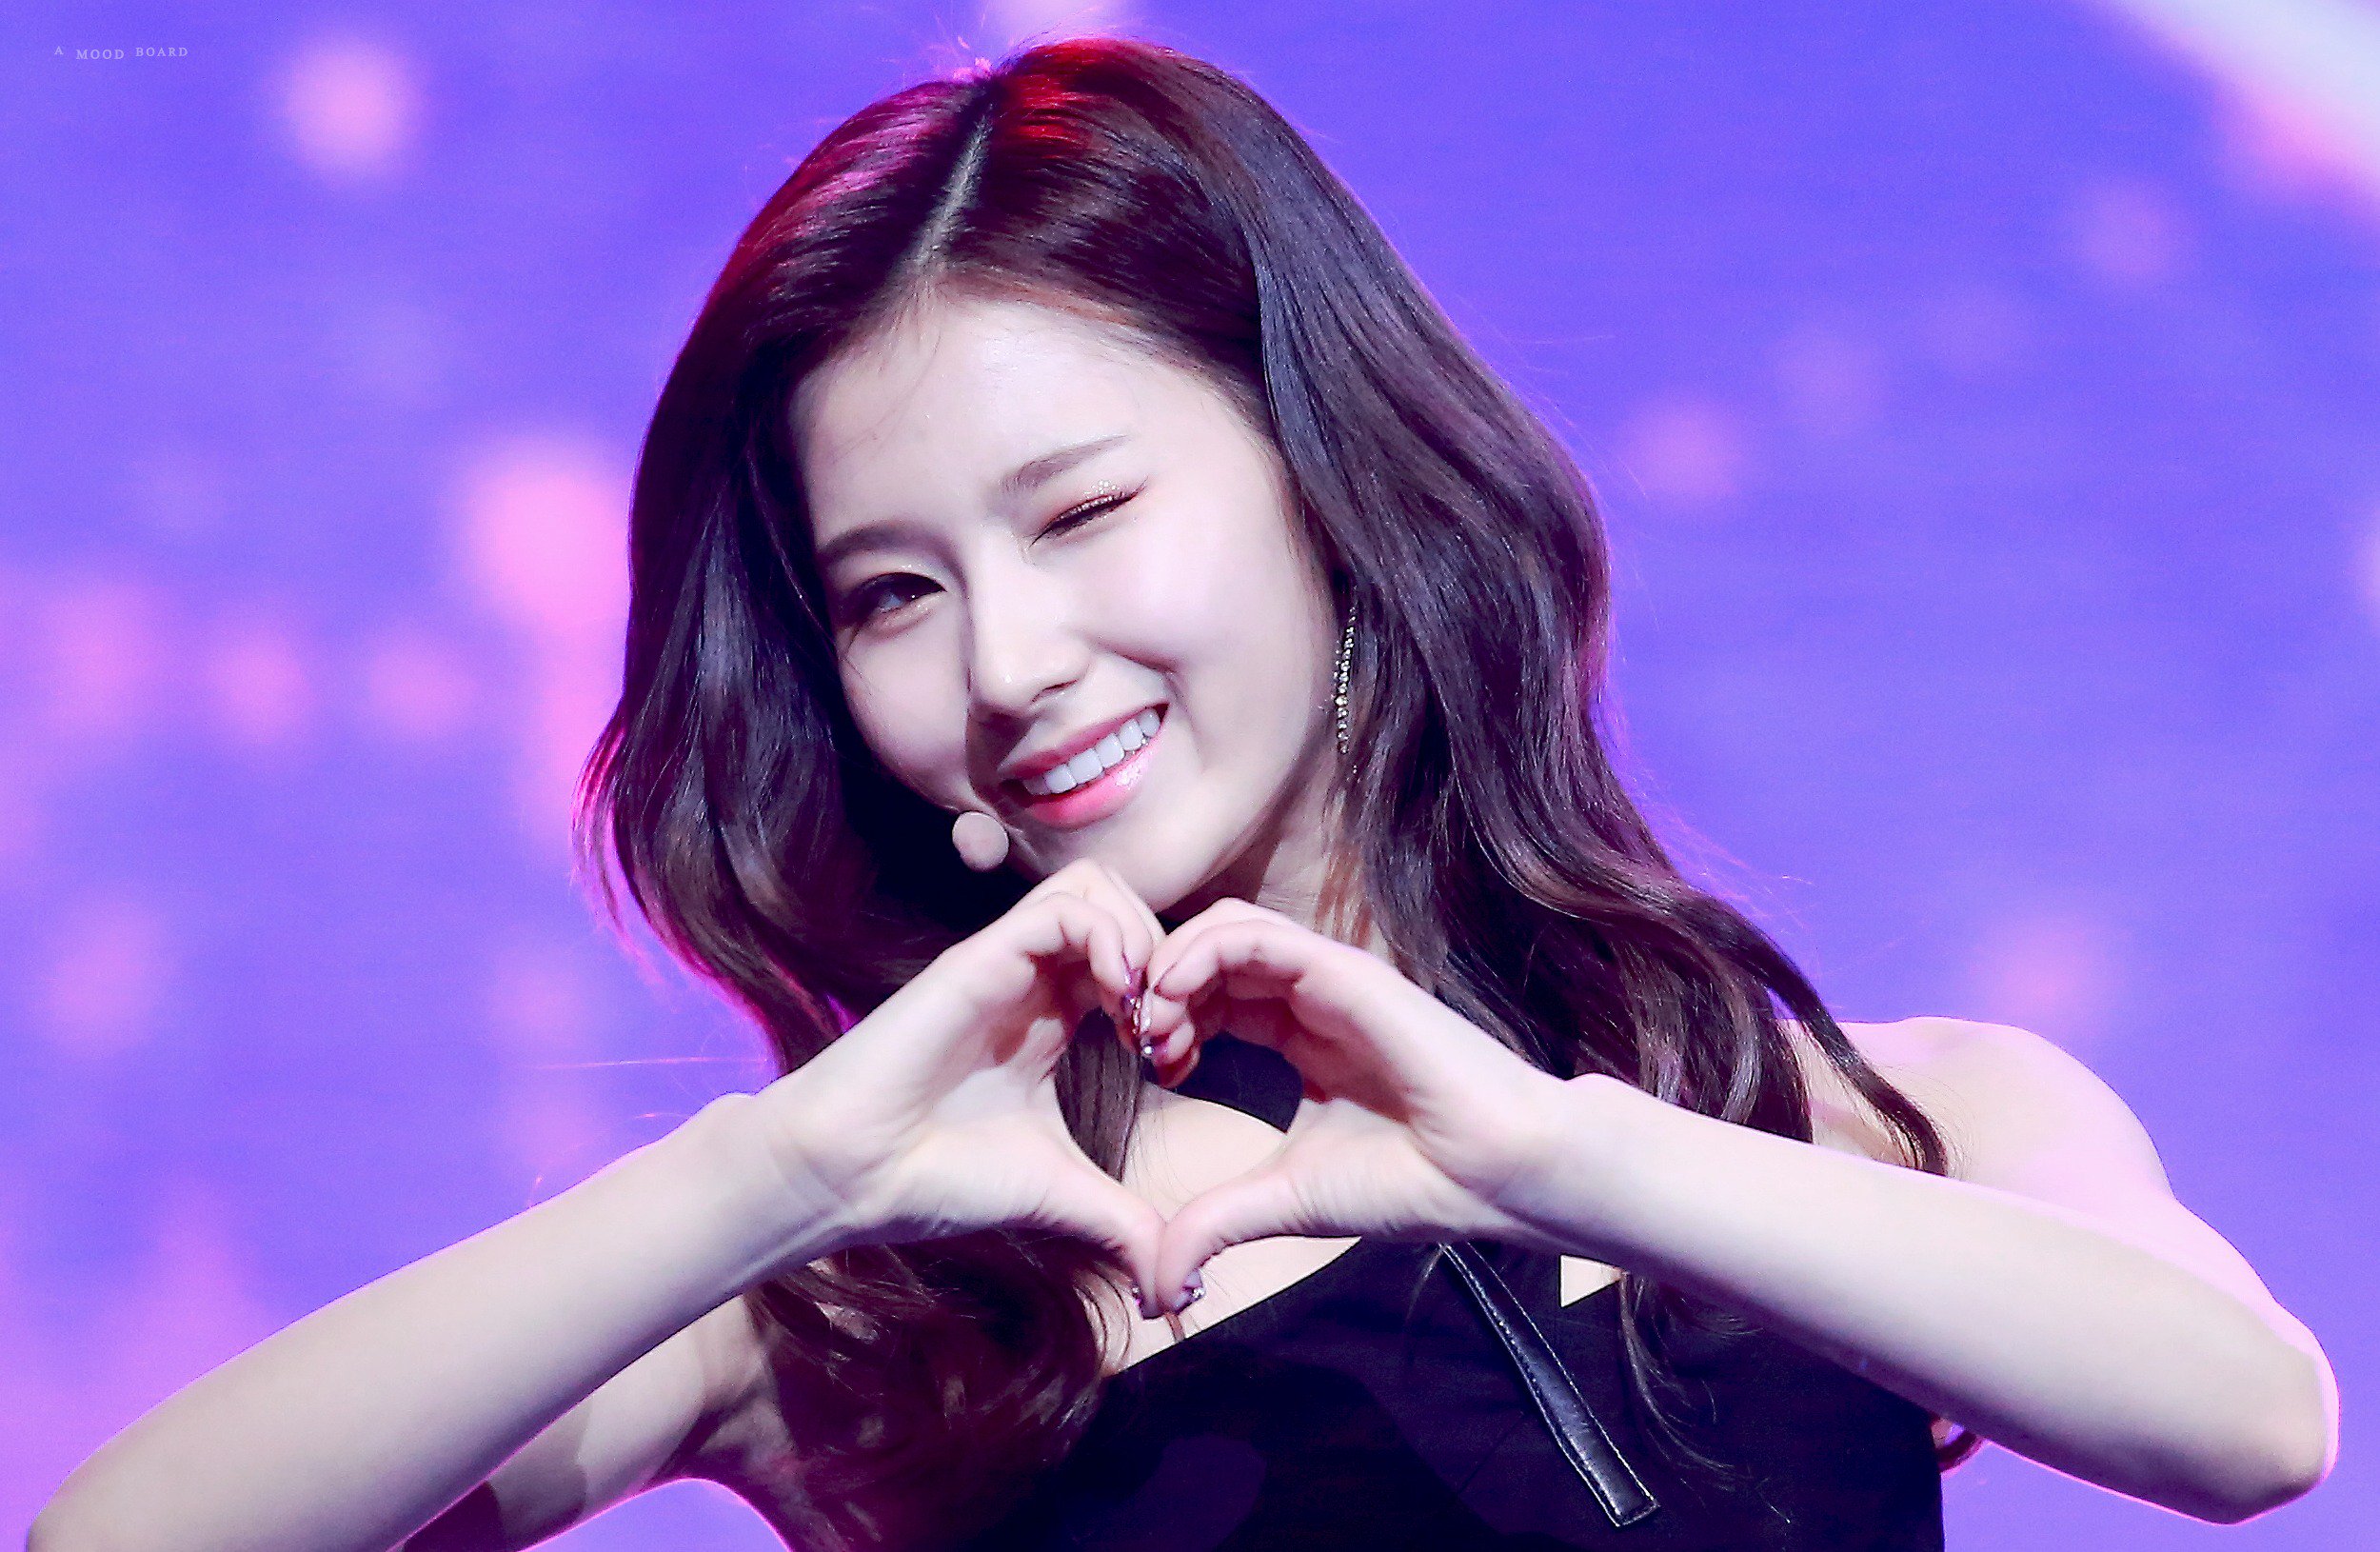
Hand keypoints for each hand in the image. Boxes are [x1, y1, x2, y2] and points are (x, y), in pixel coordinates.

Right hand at [746, 859, 1170, 1314]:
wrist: (854, 1178)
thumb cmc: (939, 1179)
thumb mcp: (1059, 1196)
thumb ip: (1121, 1222)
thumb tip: (1173, 1287)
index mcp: (1053, 1017)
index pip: (1133, 955)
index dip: (1175, 998)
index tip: (1174, 1067)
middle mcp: (1033, 979)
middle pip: (1124, 905)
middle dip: (1168, 958)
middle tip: (1165, 1031)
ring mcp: (1006, 962)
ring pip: (1099, 887)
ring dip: (1142, 940)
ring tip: (1142, 1015)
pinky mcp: (981, 957)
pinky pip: (1067, 906)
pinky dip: (1112, 940)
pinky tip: (1117, 1007)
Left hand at [1134, 899, 1579, 1307]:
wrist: (1495, 1175)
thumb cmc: (1411, 1183)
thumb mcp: (1284, 1201)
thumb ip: (1215, 1225)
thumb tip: (1157, 1288)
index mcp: (1303, 1037)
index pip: (1216, 996)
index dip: (1170, 1021)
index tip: (1149, 1070)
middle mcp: (1314, 999)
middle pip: (1211, 954)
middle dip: (1160, 990)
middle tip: (1140, 1043)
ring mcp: (1330, 980)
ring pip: (1228, 928)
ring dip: (1173, 964)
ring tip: (1153, 1022)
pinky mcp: (1345, 972)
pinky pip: (1256, 935)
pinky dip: (1200, 952)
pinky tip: (1174, 995)